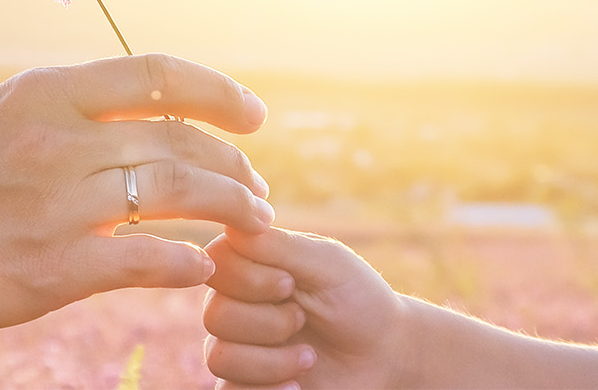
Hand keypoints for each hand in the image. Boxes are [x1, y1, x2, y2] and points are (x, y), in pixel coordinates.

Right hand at [0, 53, 274, 332]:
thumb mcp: (4, 114)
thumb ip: (73, 110)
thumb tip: (147, 110)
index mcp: (48, 93)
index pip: (159, 75)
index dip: (221, 94)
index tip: (254, 117)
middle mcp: (59, 141)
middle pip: (180, 142)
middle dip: (235, 166)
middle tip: (257, 189)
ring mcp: (58, 206)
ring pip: (179, 197)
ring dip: (232, 210)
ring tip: (255, 224)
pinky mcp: (54, 269)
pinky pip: (150, 261)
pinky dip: (187, 264)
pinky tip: (200, 267)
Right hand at [205, 228, 411, 388]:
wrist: (383, 354)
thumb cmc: (357, 299)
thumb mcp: (326, 263)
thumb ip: (278, 245)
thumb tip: (233, 224)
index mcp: (249, 265)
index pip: (213, 264)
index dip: (248, 279)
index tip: (290, 284)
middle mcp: (235, 304)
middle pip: (215, 316)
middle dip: (268, 323)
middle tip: (304, 319)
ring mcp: (237, 347)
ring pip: (219, 357)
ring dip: (271, 361)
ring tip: (309, 357)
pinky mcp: (244, 384)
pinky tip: (296, 385)